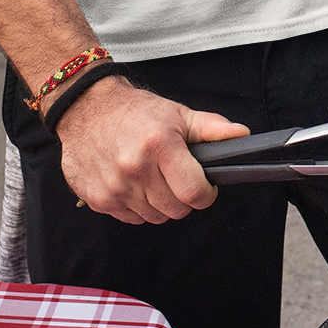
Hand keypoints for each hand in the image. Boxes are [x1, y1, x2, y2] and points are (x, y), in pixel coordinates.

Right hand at [52, 75, 249, 225]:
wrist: (85, 109)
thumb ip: (212, 128)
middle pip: (176, 210)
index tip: (203, 186)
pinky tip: (132, 183)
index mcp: (159, 145)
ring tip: (152, 177)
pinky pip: (131, 218)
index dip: (205, 194)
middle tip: (175, 177)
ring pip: (155, 217)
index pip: (194, 193)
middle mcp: (134, 167)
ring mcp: (114, 186)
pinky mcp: (98, 199)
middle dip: (183, 198)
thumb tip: (242, 135)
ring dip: (159, 202)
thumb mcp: (177, 114)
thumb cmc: (134, 112)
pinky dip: (136, 206)